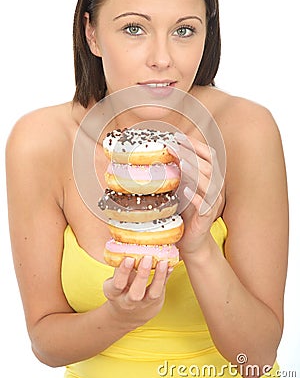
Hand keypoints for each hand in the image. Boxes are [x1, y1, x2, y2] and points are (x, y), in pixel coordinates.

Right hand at [103, 256, 169, 328]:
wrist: (127, 314)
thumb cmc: (121, 288)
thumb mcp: (115, 279)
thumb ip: (119, 264)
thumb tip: (122, 240)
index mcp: (113, 292)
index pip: (117, 284)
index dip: (122, 272)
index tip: (129, 258)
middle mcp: (128, 301)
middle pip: (135, 293)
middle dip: (142, 275)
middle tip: (147, 258)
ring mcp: (143, 303)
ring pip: (152, 294)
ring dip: (158, 277)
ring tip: (162, 262)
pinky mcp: (155, 301)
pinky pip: (162, 289)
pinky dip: (166, 276)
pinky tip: (169, 265)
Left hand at [169, 134, 223, 256]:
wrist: (192, 242)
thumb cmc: (184, 213)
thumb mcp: (180, 189)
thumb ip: (177, 173)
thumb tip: (160, 154)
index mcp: (209, 179)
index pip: (208, 156)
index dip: (196, 144)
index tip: (178, 136)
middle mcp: (214, 189)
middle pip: (209, 166)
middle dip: (192, 154)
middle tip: (174, 146)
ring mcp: (212, 203)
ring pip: (209, 183)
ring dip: (195, 172)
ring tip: (182, 163)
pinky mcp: (207, 218)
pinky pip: (204, 205)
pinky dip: (195, 196)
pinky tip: (184, 190)